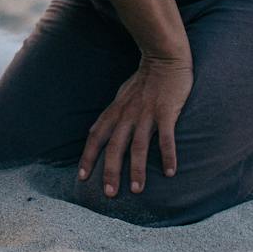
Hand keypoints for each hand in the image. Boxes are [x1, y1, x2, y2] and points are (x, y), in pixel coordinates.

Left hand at [78, 52, 191, 197]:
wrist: (164, 58)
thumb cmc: (143, 81)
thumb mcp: (120, 97)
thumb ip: (111, 115)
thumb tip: (96, 131)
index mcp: (116, 112)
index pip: (96, 137)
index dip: (88, 157)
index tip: (82, 177)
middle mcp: (127, 115)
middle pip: (114, 146)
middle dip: (110, 171)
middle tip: (109, 194)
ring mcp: (146, 114)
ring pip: (138, 145)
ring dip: (137, 168)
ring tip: (136, 190)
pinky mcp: (166, 112)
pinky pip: (167, 137)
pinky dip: (168, 154)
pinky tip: (170, 172)